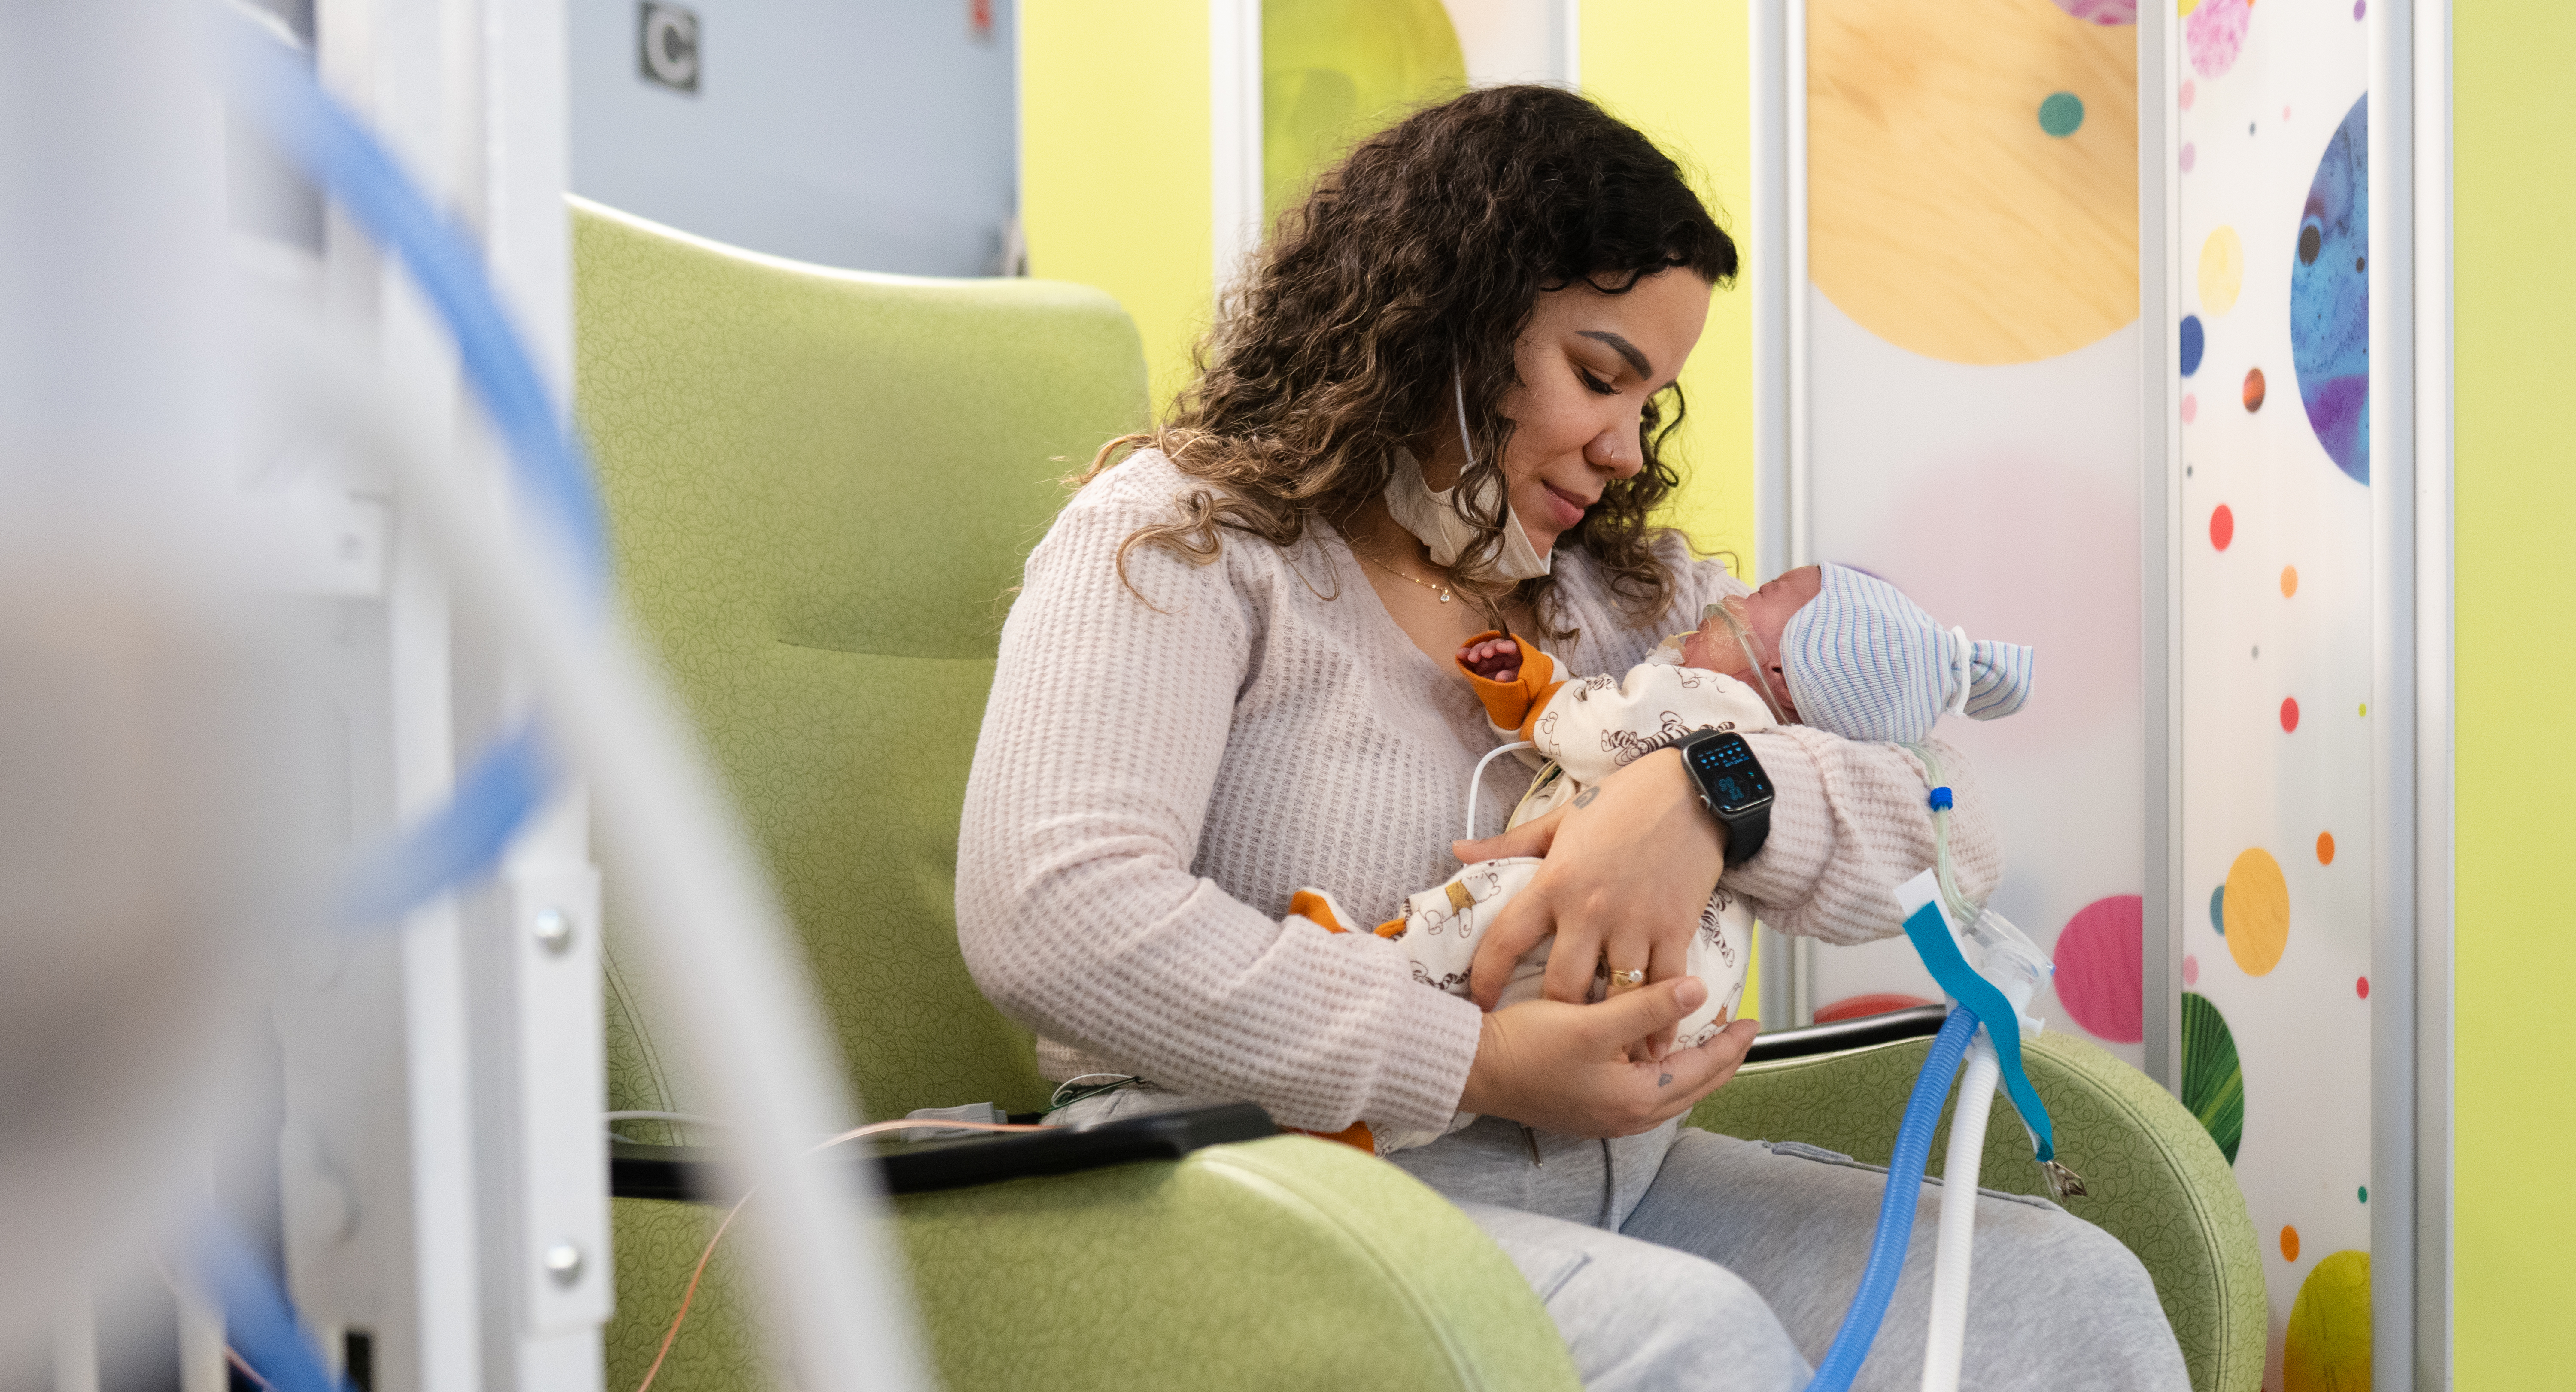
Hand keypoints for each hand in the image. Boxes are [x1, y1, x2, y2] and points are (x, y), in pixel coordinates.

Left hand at [1454, 748, 1723, 1056]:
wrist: (1691, 788)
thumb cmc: (1623, 801)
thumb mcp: (1559, 818)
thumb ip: (1509, 845)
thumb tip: (1459, 851)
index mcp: (1554, 882)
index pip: (1506, 939)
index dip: (1487, 977)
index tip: (1480, 1001)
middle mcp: (1591, 909)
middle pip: (1563, 986)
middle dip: (1555, 1017)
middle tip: (1550, 1035)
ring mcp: (1635, 923)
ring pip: (1616, 996)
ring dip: (1612, 1029)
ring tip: (1603, 1052)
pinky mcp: (1675, 928)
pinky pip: (1665, 988)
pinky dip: (1661, 1021)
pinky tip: (1653, 1044)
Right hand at [1456, 975, 1761, 1136]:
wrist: (1474, 1070)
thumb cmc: (1529, 1046)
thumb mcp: (1593, 1021)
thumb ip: (1649, 1007)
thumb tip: (1699, 990)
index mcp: (1636, 1099)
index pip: (1702, 1071)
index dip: (1730, 1044)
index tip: (1753, 1021)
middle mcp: (1626, 1117)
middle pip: (1691, 1089)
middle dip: (1720, 1061)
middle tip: (1739, 1033)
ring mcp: (1605, 1118)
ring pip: (1668, 1093)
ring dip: (1692, 1068)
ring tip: (1707, 1041)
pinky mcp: (1587, 1110)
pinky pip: (1643, 1094)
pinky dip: (1662, 1073)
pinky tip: (1657, 1054)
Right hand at [1458, 636, 1520, 682]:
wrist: (1509, 697)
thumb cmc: (1519, 687)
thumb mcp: (1519, 683)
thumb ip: (1511, 679)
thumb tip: (1500, 676)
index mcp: (1516, 656)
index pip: (1512, 646)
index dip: (1506, 645)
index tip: (1500, 648)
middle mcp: (1502, 654)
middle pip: (1495, 645)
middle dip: (1488, 648)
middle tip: (1483, 654)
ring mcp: (1490, 658)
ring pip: (1482, 649)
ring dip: (1476, 651)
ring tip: (1470, 657)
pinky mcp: (1479, 664)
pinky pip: (1472, 657)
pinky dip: (1466, 655)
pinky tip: (1460, 654)